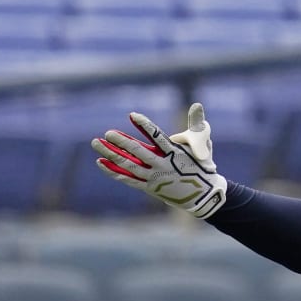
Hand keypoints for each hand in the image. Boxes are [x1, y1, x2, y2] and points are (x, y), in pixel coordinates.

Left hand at [93, 102, 226, 218]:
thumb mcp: (203, 143)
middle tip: (107, 133)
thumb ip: (197, 123)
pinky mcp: (149, 187)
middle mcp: (162, 165)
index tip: (132, 115)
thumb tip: (197, 104)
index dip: (145, 125)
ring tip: (97, 143)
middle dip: (121, 142)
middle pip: (138, 152)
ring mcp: (154, 178)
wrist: (204, 196)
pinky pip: (128, 179)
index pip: (157, 136)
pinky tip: (101, 162)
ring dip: (111, 154)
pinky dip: (113, 171)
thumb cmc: (203, 166)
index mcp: (175, 153)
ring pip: (128, 165)